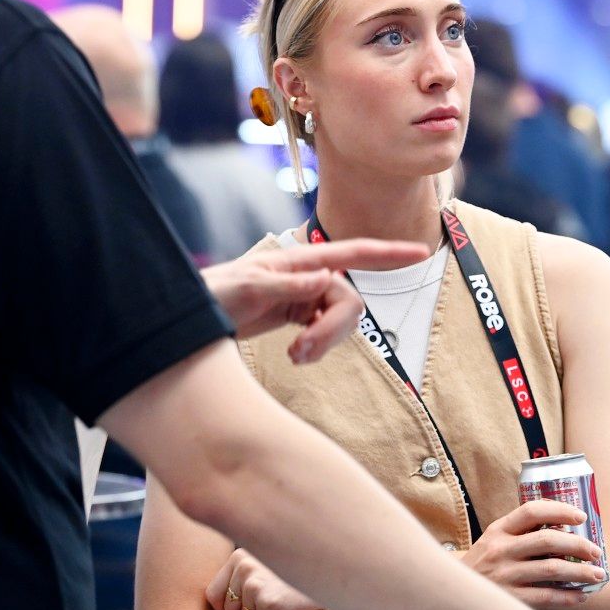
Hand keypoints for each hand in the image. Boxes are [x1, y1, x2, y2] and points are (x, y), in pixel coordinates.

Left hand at [200, 239, 428, 362]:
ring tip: (296, 357)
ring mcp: (304, 296)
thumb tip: (328, 279)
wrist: (188, 315)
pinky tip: (297, 355)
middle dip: (334, 331)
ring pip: (340, 321)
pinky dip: (317, 349)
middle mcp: (307, 276)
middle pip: (349, 301)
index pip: (354, 252)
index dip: (389, 253)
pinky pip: (325, 333)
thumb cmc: (212, 293)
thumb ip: (289, 285)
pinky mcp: (297, 316)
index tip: (421, 252)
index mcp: (299, 262)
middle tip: (304, 353)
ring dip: (325, 344)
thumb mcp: (248, 288)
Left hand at [205, 547, 321, 609]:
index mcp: (239, 555)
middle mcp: (244, 565)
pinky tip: (288, 606)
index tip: (246, 607)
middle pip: (227, 609)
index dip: (226, 608)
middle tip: (272, 600)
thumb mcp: (263, 569)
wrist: (330, 577)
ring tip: (281, 601)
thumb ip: (239, 580)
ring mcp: (255, 582)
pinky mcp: (269, 600)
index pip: (213, 594)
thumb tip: (216, 606)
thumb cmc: (294, 578)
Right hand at [459, 500, 606, 609]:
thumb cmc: (486, 561)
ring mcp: (505, 575)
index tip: (582, 517)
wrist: (457, 592)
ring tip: (598, 574)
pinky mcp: (510, 598)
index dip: (560, 511)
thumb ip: (523, 530)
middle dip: (578, 545)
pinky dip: (567, 596)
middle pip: (547, 540)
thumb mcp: (496, 538)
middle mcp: (501, 549)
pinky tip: (581, 596)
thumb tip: (565, 526)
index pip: (532, 511)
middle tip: (597, 551)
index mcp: (499, 529)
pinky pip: (546, 596)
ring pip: (551, 569)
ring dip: (580, 572)